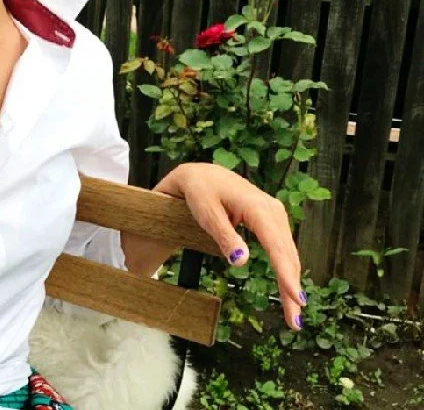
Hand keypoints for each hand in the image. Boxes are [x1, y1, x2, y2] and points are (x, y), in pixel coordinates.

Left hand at [156, 162, 304, 330]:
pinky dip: (286, 269)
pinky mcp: (271, 219)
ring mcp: (274, 213)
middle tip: (294, 321)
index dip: (286, 274)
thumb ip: (224, 236)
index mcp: (258, 207)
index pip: (276, 246)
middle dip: (292, 287)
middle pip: (287, 253)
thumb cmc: (201, 192)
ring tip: (292, 313)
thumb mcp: (206, 213)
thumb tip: (241, 261)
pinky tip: (287, 289)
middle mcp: (272, 209)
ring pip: (288, 253)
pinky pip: (282, 248)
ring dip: (291, 282)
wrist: (201, 175)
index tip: (295, 299)